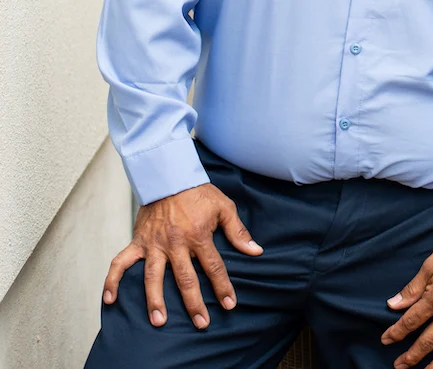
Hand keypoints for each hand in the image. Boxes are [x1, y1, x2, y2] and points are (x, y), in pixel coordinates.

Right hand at [101, 183, 262, 328]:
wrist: (168, 176)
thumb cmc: (198, 193)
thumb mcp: (224, 207)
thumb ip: (238, 232)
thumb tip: (255, 251)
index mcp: (198, 236)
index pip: (214, 267)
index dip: (222, 288)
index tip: (229, 305)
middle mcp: (175, 244)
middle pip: (185, 279)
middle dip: (194, 303)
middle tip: (201, 323)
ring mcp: (154, 245)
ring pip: (153, 277)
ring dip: (155, 300)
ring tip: (159, 321)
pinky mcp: (137, 242)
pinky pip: (120, 263)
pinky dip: (112, 281)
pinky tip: (109, 300)